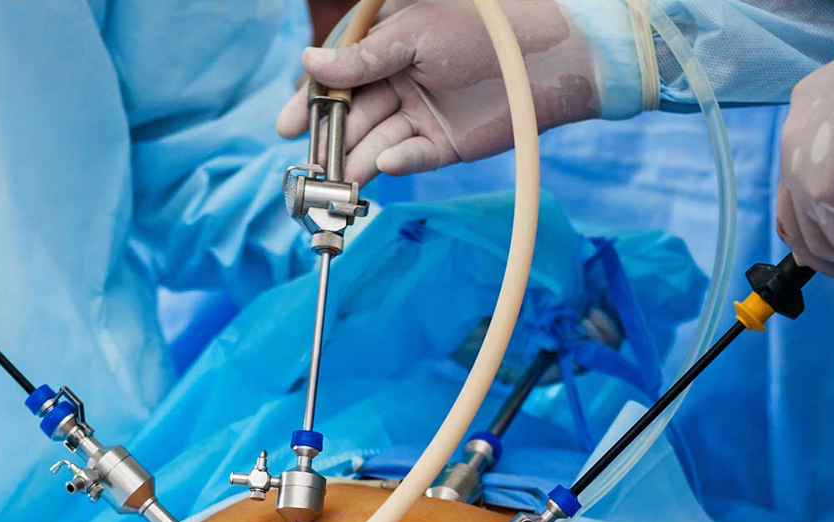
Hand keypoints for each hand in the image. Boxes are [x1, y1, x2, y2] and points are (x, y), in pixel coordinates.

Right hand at [277, 0, 638, 184]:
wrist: (548, 57)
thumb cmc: (482, 28)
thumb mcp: (415, 35)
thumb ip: (364, 58)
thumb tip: (309, 64)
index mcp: (386, 48)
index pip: (338, 78)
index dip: (311, 102)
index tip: (284, 126)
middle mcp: (398, 83)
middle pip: (352, 117)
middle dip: (328, 140)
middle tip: (309, 165)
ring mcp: (418, 116)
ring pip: (375, 142)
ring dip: (355, 161)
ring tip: (338, 180)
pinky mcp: (441, 146)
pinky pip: (410, 158)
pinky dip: (397, 163)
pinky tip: (384, 165)